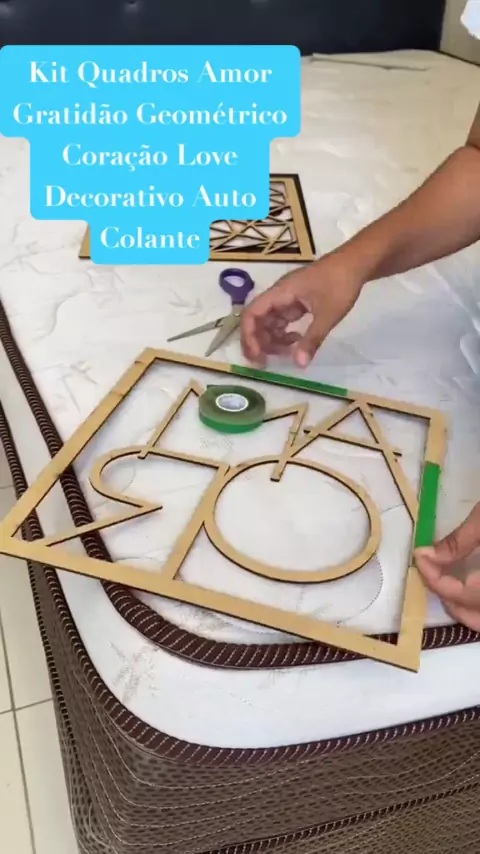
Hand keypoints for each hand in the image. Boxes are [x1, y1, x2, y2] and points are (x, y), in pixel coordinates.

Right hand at [240, 260, 362, 366]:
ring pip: (270, 321)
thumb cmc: (340, 284)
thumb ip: (312, 339)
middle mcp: (279, 295)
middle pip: (258, 320)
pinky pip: (283, 319)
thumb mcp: (327, 314)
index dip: (249, 337)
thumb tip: (300, 364)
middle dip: (259, 342)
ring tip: (288, 353)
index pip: (252, 314)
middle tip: (267, 363)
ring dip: (273, 339)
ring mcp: (288, 297)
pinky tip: (297, 340)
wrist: (357, 262)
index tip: (258, 357)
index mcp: (280, 293)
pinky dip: (285, 333)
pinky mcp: (298, 300)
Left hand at [415, 503, 479, 629]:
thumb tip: (427, 555)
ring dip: (465, 608)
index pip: (462, 594)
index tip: (420, 557)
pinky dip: (477, 606)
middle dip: (450, 600)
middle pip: (475, 618)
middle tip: (430, 571)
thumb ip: (458, 542)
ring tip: (447, 580)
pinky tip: (469, 584)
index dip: (436, 579)